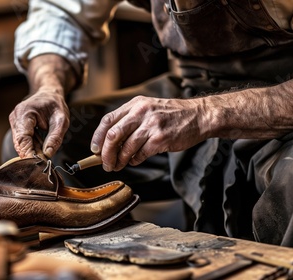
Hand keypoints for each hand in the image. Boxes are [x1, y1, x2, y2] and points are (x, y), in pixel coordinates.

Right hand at [9, 87, 69, 158]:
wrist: (48, 94)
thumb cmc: (55, 105)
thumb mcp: (62, 120)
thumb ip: (55, 137)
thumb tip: (48, 154)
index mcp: (25, 112)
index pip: (23, 138)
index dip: (29, 153)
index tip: (39, 163)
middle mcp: (15, 116)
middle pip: (19, 143)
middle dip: (31, 153)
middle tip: (45, 161)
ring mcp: (14, 121)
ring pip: (20, 143)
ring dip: (32, 150)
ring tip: (46, 148)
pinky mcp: (16, 126)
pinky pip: (22, 140)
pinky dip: (31, 145)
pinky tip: (41, 144)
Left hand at [90, 96, 208, 170]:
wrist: (198, 116)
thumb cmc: (171, 115)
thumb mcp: (147, 108)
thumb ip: (129, 120)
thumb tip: (108, 142)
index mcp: (135, 105)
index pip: (107, 120)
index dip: (97, 137)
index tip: (94, 150)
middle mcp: (141, 113)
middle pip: (113, 135)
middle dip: (105, 154)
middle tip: (105, 163)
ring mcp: (151, 126)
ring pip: (125, 148)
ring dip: (119, 161)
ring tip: (117, 166)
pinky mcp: (161, 139)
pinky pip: (140, 154)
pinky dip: (134, 161)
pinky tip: (134, 161)